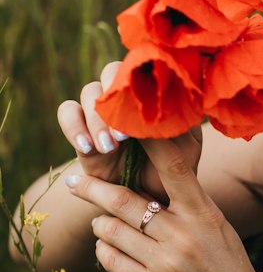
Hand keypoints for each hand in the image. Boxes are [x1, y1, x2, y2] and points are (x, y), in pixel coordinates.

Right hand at [56, 60, 202, 200]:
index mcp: (153, 94)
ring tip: (109, 147)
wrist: (152, 203)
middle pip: (111, 72)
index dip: (141, 82)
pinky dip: (73, 126)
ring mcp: (102, 112)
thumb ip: (175, 128)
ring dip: (97, 118)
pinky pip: (67, 111)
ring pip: (89, 92)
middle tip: (125, 132)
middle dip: (116, 97)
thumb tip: (157, 111)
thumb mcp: (185, 151)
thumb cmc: (176, 171)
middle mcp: (126, 97)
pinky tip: (87, 147)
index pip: (142, 69)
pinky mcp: (81, 130)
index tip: (148, 110)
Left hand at [66, 136, 262, 271]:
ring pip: (112, 231)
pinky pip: (112, 262)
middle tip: (74, 181)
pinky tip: (111, 252)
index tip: (123, 125)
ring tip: (104, 227)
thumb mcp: (223, 237)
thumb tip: (157, 189)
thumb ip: (193, 212)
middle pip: (125, 200)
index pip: (173, 167)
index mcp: (206, 216)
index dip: (147, 141)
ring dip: (102, 227)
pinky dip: (105, 253)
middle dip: (93, 188)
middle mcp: (184, 235)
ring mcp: (166, 264)